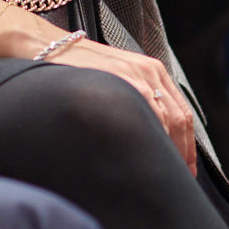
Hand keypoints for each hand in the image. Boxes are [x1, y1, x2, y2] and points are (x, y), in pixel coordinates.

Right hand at [0, 0, 198, 172]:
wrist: (43, 47)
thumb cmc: (75, 67)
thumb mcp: (115, 76)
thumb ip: (136, 98)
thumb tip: (148, 136)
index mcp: (152, 71)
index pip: (181, 114)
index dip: (186, 146)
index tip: (183, 170)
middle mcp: (148, 73)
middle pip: (178, 122)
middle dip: (180, 155)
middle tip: (174, 181)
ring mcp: (133, 78)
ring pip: (163, 123)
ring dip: (162, 153)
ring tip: (155, 179)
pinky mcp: (115, 84)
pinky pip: (140, 118)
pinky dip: (144, 143)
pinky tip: (137, 160)